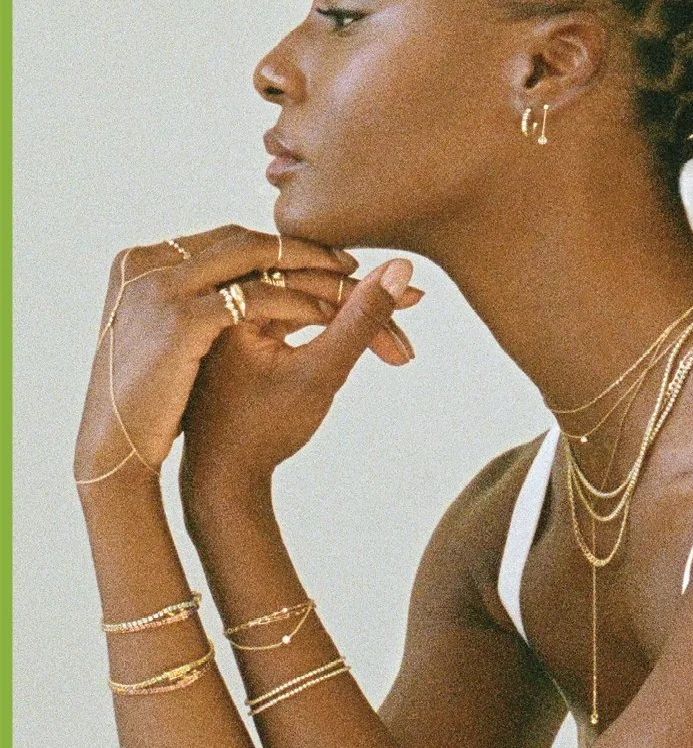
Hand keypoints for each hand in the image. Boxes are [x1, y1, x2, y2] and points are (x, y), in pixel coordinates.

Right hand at [73, 224, 363, 489]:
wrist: (120, 452)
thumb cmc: (158, 408)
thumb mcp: (192, 350)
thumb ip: (215, 310)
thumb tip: (255, 298)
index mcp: (152, 264)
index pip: (234, 244)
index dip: (288, 251)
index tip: (334, 267)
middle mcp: (153, 262)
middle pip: (250, 244)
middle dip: (311, 254)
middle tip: (357, 269)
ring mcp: (164, 287)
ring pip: (258, 262)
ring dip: (314, 274)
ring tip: (357, 289)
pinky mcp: (180, 320)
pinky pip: (255, 297)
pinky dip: (297, 304)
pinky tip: (331, 318)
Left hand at [180, 252, 423, 503]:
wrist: (223, 479)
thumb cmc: (264, 431)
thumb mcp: (321, 372)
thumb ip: (361, 321)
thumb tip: (401, 268)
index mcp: (230, 297)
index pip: (311, 276)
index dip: (367, 292)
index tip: (414, 305)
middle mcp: (226, 297)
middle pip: (310, 284)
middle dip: (364, 307)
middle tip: (406, 327)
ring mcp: (234, 316)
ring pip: (307, 299)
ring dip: (352, 318)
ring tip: (395, 345)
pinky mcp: (245, 335)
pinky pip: (296, 314)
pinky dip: (331, 327)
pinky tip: (368, 341)